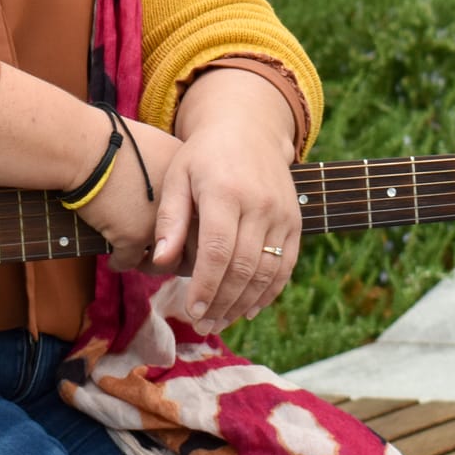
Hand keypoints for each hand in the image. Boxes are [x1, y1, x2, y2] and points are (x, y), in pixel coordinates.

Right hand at [75, 117, 177, 270]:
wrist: (87, 148)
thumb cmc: (113, 140)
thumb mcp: (157, 146)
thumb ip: (170, 170)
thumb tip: (169, 188)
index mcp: (190, 186)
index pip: (201, 220)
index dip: (189, 229)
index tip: (178, 233)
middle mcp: (181, 208)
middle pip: (190, 246)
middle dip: (179, 255)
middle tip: (165, 254)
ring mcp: (158, 226)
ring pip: (162, 262)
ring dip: (151, 264)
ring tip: (141, 261)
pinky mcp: (132, 238)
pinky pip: (128, 262)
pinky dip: (119, 263)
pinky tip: (114, 260)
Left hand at [153, 74, 302, 333]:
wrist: (249, 129)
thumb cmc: (203, 155)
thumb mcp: (178, 176)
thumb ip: (170, 219)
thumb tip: (160, 261)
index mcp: (225, 191)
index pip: (218, 251)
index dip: (205, 286)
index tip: (190, 310)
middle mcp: (260, 204)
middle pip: (243, 268)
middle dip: (222, 303)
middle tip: (202, 325)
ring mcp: (282, 213)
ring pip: (266, 272)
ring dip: (243, 304)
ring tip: (220, 322)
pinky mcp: (295, 221)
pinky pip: (285, 265)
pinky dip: (269, 292)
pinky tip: (248, 309)